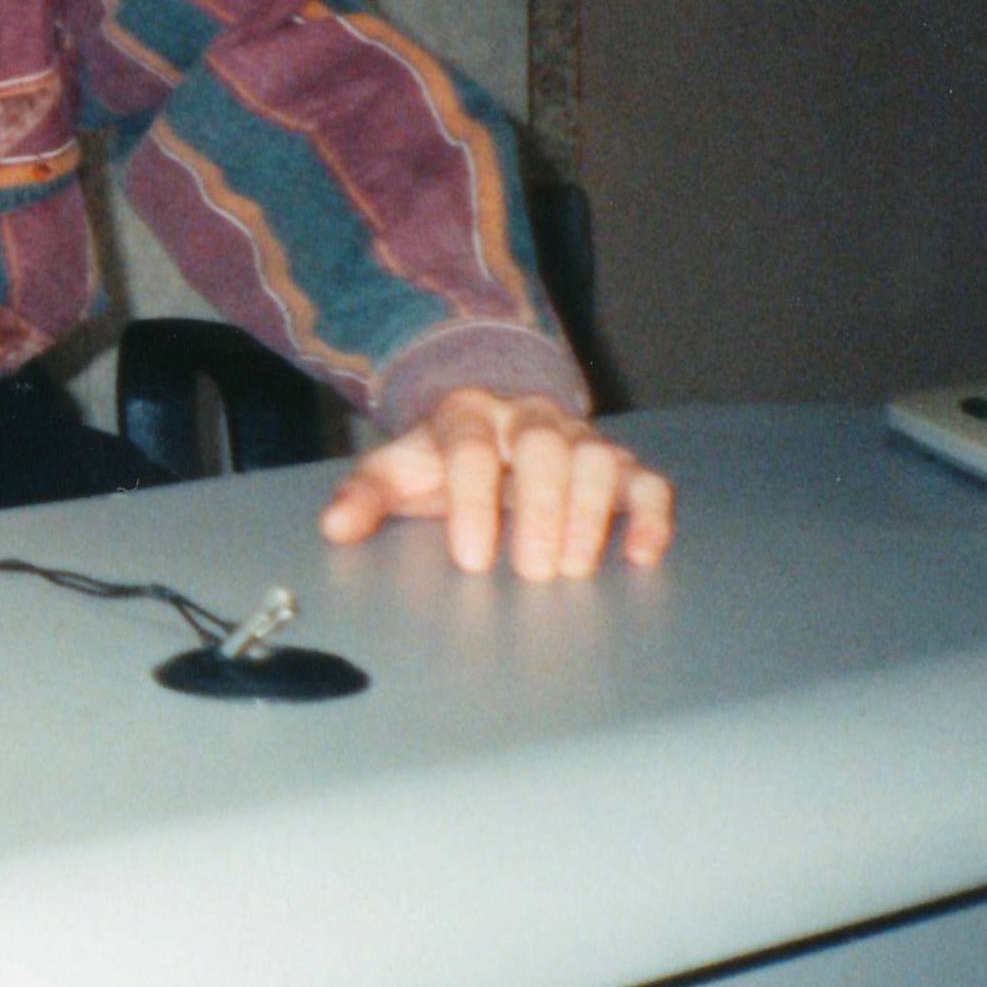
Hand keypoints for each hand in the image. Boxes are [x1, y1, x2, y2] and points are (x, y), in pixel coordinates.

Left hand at [320, 387, 675, 579]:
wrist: (490, 413)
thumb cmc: (442, 455)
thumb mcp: (398, 469)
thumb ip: (365, 496)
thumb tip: (334, 529)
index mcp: (466, 413)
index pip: (470, 449)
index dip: (472, 502)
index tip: (471, 560)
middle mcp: (528, 417)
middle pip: (542, 448)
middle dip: (541, 509)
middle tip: (534, 572)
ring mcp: (577, 436)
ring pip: (599, 458)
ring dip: (593, 514)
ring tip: (576, 570)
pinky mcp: (619, 462)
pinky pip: (647, 479)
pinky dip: (651, 515)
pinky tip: (643, 555)